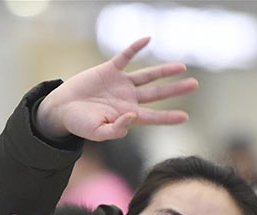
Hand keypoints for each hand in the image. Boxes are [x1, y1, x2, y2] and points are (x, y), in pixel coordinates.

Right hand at [37, 36, 197, 140]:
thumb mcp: (97, 133)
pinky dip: (135, 48)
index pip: (153, 117)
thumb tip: (132, 117)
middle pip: (156, 94)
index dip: (168, 117)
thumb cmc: (80, 125)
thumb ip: (116, 129)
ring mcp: (120, 84)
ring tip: (182, 66)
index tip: (185, 117)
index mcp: (127, 116)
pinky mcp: (109, 70)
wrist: (62, 109)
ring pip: (147, 76)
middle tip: (194, 85)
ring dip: (164, 71)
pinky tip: (147, 40)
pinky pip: (125, 56)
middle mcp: (128, 99)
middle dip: (175, 90)